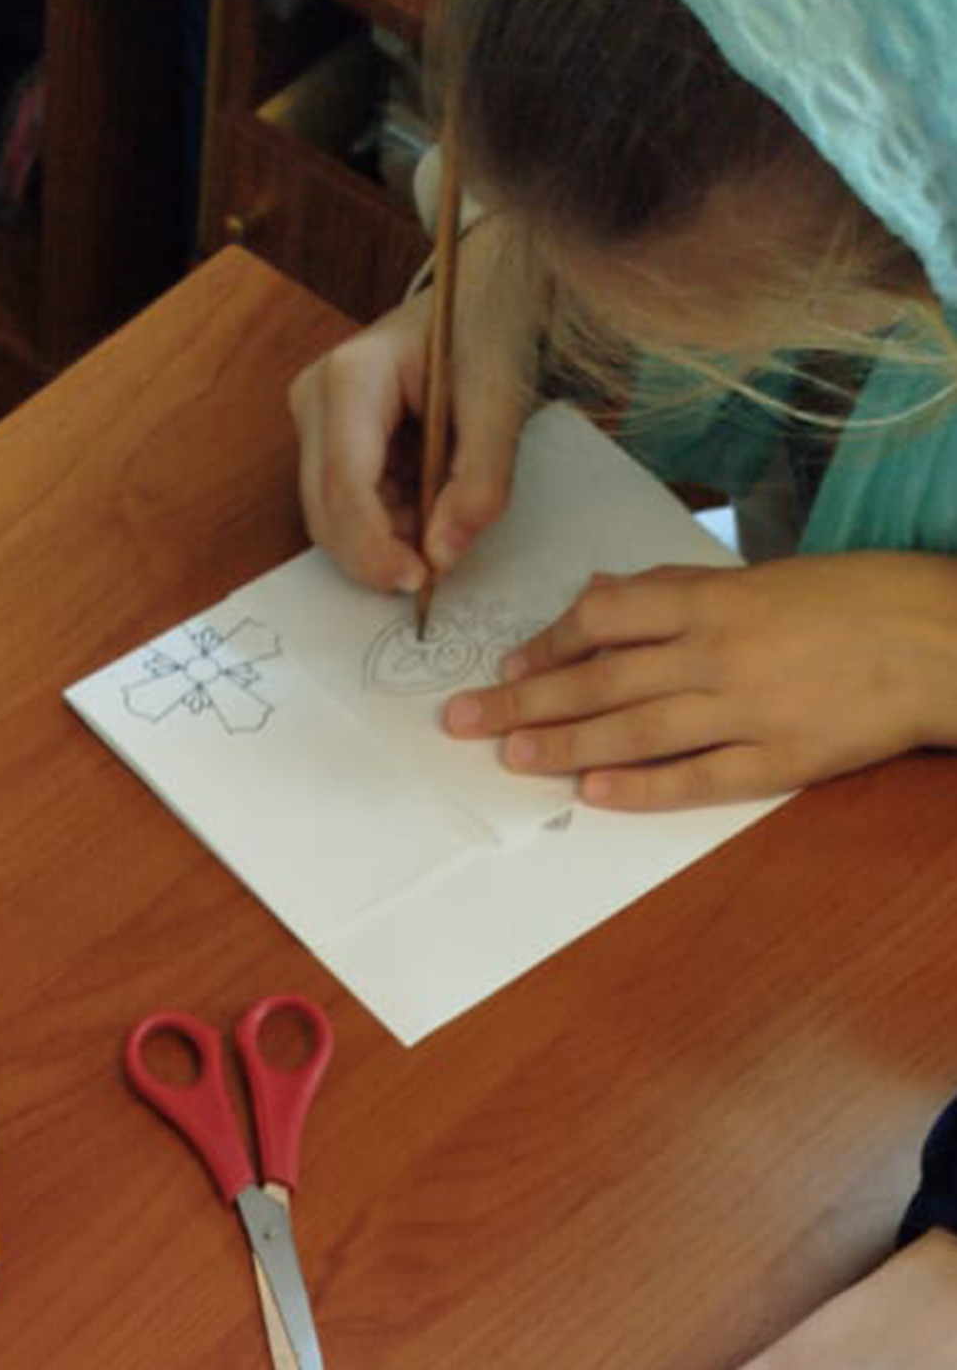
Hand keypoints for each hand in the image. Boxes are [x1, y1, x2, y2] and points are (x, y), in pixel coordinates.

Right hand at [290, 215, 545, 596]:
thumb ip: (480, 484)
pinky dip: (384, 523)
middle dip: (377, 553)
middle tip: (436, 569)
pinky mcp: (324, 436)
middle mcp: (315, 397)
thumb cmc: (491, 331)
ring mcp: (313, 417)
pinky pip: (342, 505)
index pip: (346, 487)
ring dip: (383, 540)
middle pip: (326, 510)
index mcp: (351, 377)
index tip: (422, 582)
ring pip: (330, 516)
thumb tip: (443, 557)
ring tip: (440, 519)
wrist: (484, 291)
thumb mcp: (501, 404)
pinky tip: (423, 503)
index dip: (376, 548)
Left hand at [442, 551, 956, 809]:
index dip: (547, 642)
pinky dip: (641, 786)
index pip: (608, 616)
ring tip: (510, 757)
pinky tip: (592, 791)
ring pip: (635, 728)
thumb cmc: (854, 602)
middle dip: (523, 701)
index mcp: (717, 600)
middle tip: (460, 723)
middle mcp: (721, 652)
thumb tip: (600, 597)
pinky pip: (696, 777)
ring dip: (564, 742)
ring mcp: (748, 710)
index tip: (505, 666)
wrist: (940, 640)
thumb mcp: (764, 578)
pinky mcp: (778, 760)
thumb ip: (680, 593)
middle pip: (601, 677)